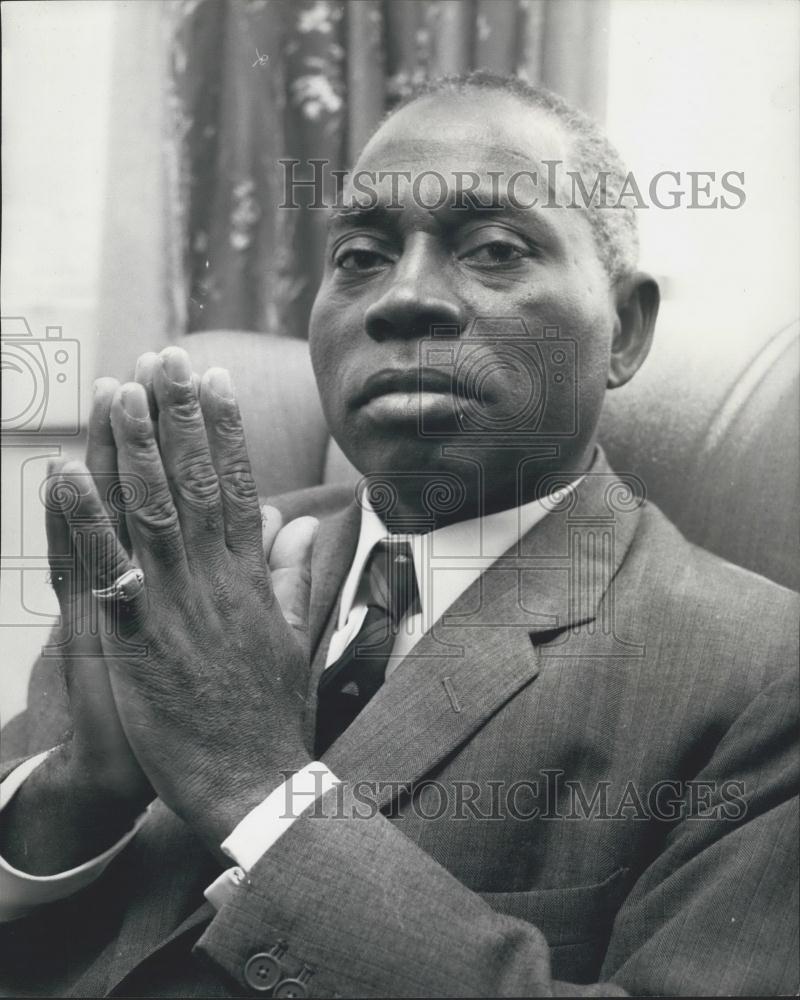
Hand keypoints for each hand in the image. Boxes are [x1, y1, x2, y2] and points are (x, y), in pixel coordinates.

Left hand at [55, 348, 315, 846]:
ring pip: (156, 511)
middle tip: (168, 357)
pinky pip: (109, 570)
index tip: (216, 384)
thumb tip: (295, 525)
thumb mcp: (292, 638)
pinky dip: (86, 520)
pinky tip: (67, 473)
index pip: (240, 488)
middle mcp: (217, 580)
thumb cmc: (269, 714)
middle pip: (198, 483)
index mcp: (251, 579)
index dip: (227, 432)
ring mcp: (179, 607)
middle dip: (181, 416)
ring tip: (120, 388)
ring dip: (136, 447)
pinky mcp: (140, 641)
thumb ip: (291, 577)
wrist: (255, 784)